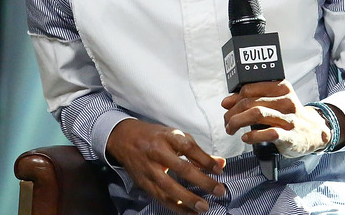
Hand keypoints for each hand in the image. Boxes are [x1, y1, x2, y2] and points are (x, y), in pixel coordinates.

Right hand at [106, 119, 225, 213]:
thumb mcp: (175, 137)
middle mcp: (156, 151)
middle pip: (181, 168)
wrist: (124, 138)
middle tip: (219, 191)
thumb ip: (198, 152)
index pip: (189, 148)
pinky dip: (176, 207)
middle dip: (202, 181)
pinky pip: (160, 197)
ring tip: (204, 207)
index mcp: (167, 137)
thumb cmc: (155, 137)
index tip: (219, 170)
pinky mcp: (143, 182)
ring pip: (169, 186)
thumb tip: (221, 164)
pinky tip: (190, 212)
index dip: (205, 160)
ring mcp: (148, 168)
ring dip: (188, 198)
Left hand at [221, 80, 331, 157]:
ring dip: (237, 122)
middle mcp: (286, 101)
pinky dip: (253, 135)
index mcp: (281, 88)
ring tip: (230, 129)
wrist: (314, 132)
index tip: (226, 105)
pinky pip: (269, 133)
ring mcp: (289, 118)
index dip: (233, 98)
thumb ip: (252, 99)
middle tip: (226, 121)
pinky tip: (245, 137)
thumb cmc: (288, 115)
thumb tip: (226, 102)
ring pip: (256, 114)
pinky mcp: (291, 136)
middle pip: (250, 102)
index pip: (250, 88)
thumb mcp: (274, 101)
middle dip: (232, 112)